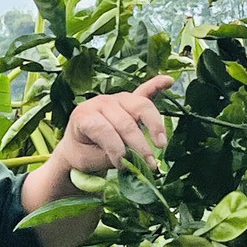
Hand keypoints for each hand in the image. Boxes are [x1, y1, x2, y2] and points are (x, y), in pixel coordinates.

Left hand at [56, 76, 172, 176]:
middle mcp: (101, 102)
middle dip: (139, 145)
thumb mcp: (86, 160)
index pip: (103, 130)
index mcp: (84, 116)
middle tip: (150, 164)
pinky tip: (168, 81)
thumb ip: (107, 157)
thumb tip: (131, 159)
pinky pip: (145, 90)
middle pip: (125, 121)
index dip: (115, 149)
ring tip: (161, 144)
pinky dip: (157, 85)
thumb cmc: (81, 152)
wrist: (77, 144)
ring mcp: (117, 98)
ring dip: (154, 125)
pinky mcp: (129, 100)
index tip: (123, 166)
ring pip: (140, 106)